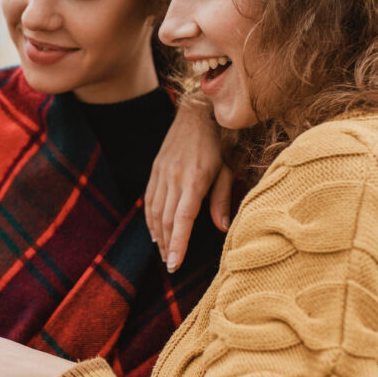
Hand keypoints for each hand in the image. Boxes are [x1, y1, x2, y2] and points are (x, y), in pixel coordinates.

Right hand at [145, 97, 231, 271]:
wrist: (198, 111)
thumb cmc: (220, 141)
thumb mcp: (228, 168)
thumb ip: (222, 198)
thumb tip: (222, 227)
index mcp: (194, 179)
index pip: (182, 219)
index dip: (178, 244)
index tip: (175, 265)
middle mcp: (174, 177)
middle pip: (165, 220)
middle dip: (167, 246)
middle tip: (171, 266)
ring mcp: (162, 172)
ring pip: (154, 211)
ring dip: (158, 235)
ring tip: (164, 253)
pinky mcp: (155, 169)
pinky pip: (149, 199)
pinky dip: (150, 219)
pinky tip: (155, 232)